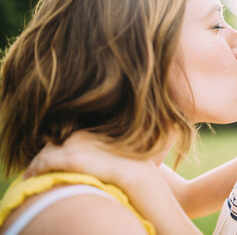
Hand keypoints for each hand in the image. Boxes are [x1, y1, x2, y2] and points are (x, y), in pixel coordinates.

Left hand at [23, 131, 155, 188]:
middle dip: (44, 156)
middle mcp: (79, 136)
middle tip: (35, 168)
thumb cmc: (129, 164)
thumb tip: (97, 158)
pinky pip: (46, 162)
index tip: (50, 159)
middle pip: (52, 145)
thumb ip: (101, 150)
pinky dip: (36, 169)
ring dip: (36, 164)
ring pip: (46, 153)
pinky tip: (32, 176)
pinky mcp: (71, 158)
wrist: (134, 170)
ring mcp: (74, 146)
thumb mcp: (115, 152)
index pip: (64, 140)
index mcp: (89, 132)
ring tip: (30, 175)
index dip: (55, 150)